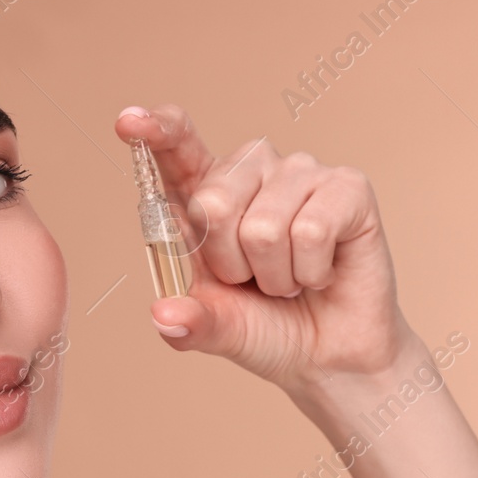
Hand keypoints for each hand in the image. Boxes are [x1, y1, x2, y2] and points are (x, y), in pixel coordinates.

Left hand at [114, 104, 417, 391]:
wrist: (329, 355)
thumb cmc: (267, 328)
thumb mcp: (217, 329)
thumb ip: (189, 322)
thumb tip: (164, 314)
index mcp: (207, 194)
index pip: (176, 149)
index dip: (156, 131)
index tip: (129, 122)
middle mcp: (251, 171)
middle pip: (214, 202)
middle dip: (230, 263)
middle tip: (253, 279)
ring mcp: (300, 173)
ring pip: (264, 226)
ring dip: (275, 274)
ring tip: (289, 278)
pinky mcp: (347, 186)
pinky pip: (311, 230)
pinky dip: (311, 270)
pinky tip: (320, 272)